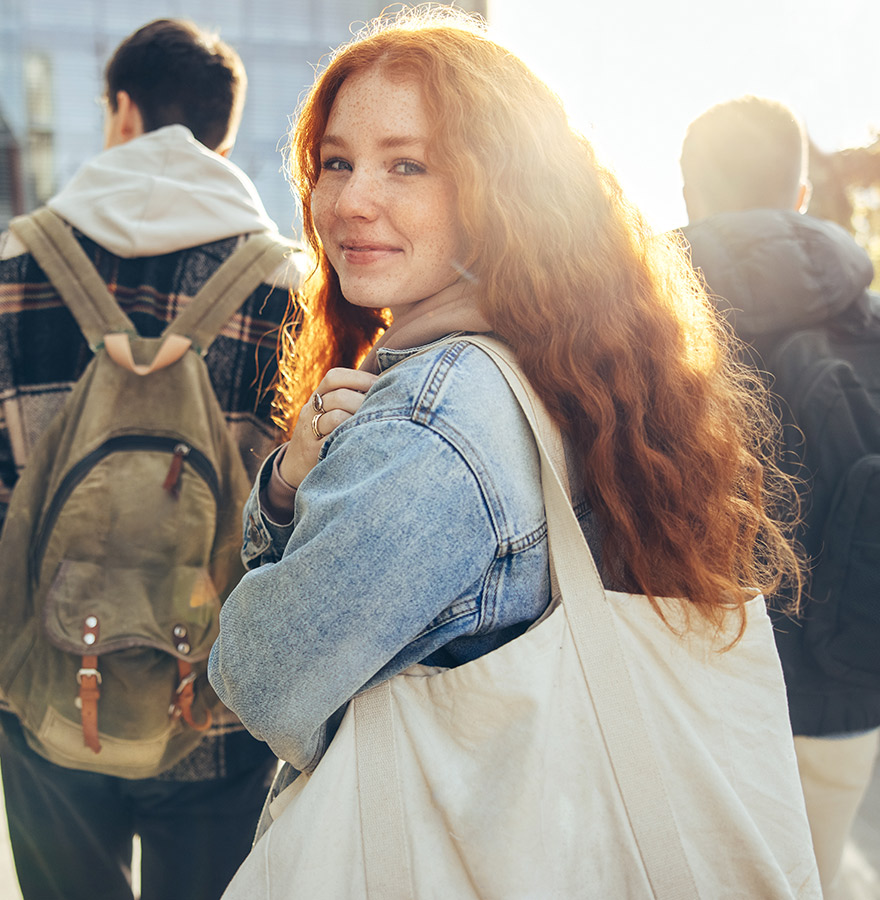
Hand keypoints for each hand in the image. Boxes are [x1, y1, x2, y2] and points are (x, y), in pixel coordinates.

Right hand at [279, 368, 378, 488]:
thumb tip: (385, 384)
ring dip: (359, 419)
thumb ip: (348, 398)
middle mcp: (310, 411)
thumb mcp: (327, 413)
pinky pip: (334, 440)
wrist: (294, 466)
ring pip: (336, 417)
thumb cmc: (322, 435)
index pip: (334, 377)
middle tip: (382, 407)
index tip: (379, 383)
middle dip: (364, 400)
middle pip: (339, 397)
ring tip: (374, 424)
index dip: (359, 377)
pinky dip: (350, 437)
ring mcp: (310, 432)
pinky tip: (363, 438)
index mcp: (316, 398)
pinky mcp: (313, 452)